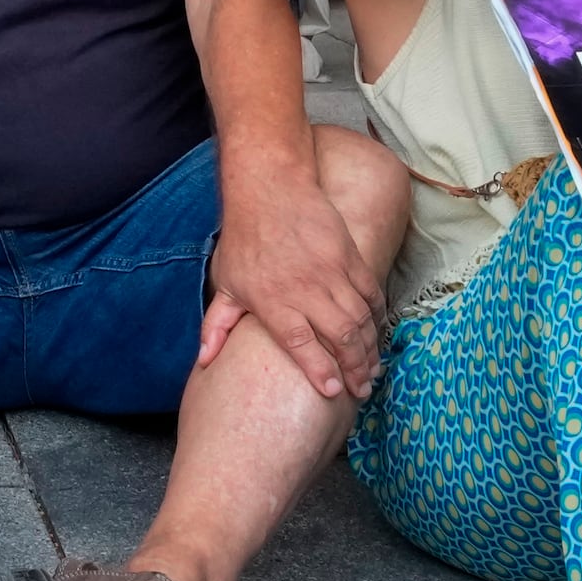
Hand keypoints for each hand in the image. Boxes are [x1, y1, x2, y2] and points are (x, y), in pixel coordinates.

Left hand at [196, 154, 380, 404]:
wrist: (270, 188)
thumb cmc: (244, 239)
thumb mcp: (225, 283)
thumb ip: (216, 326)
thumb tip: (203, 361)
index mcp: (274, 301)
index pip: (302, 345)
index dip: (321, 372)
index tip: (334, 392)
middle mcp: (306, 290)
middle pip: (341, 337)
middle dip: (356, 368)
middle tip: (362, 389)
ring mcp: (332, 272)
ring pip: (361, 318)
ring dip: (370, 347)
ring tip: (373, 369)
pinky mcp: (350, 256)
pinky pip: (371, 293)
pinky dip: (378, 316)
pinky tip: (377, 332)